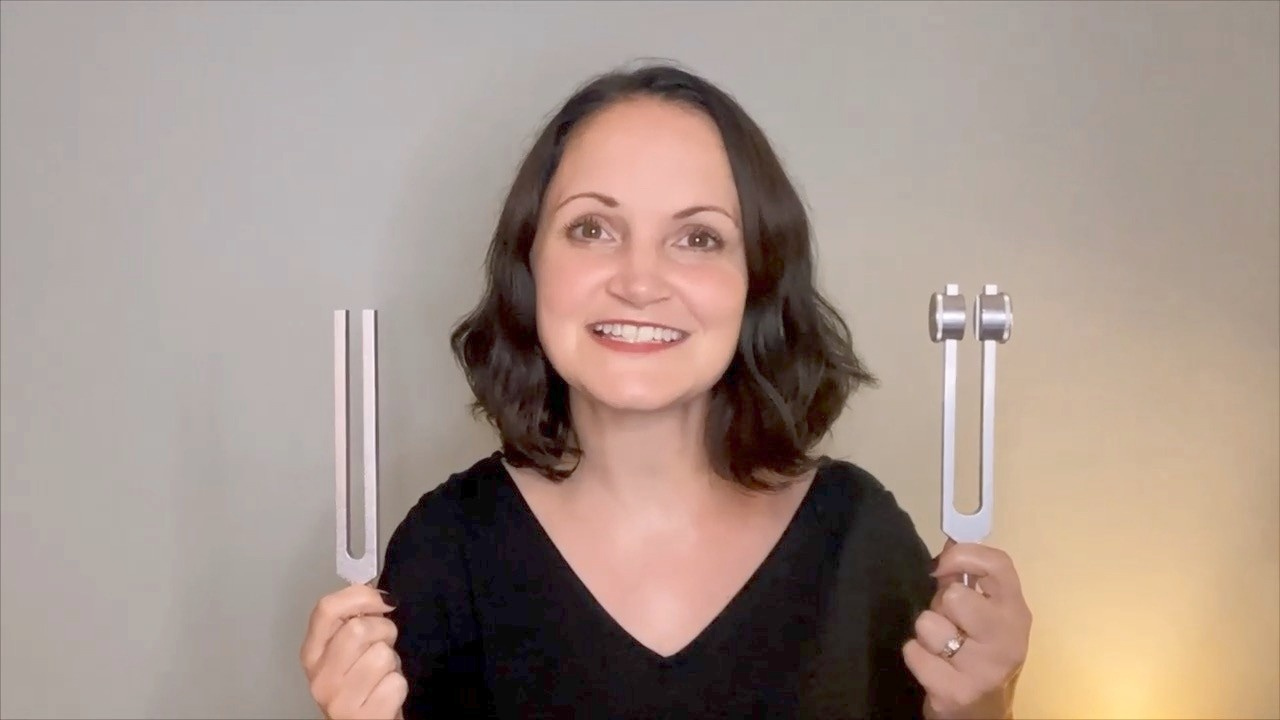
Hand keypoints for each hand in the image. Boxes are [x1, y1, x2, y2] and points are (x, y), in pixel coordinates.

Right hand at [300, 583, 406, 719]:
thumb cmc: (364, 685)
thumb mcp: (351, 650)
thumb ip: (355, 621)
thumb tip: (378, 594)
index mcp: (313, 654)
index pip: (326, 609)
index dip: (361, 596)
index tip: (382, 601)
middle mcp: (320, 678)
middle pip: (358, 628)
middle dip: (383, 631)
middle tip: (384, 644)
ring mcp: (339, 701)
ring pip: (381, 655)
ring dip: (392, 662)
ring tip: (383, 673)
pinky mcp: (364, 717)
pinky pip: (395, 683)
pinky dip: (398, 685)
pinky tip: (386, 693)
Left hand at [902, 539, 1031, 719]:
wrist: (982, 710)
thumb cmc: (977, 651)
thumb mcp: (981, 613)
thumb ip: (964, 578)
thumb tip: (949, 541)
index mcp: (1015, 611)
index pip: (998, 564)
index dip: (964, 555)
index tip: (941, 565)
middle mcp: (1008, 638)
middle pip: (956, 596)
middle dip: (941, 605)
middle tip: (949, 622)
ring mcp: (984, 668)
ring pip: (928, 624)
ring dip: (926, 633)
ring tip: (941, 646)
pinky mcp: (957, 691)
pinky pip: (914, 652)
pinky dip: (915, 656)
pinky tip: (932, 666)